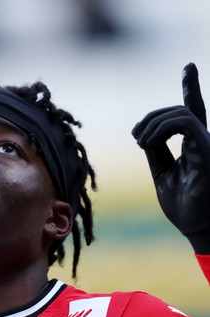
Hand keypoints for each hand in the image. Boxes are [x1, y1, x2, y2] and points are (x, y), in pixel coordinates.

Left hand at [132, 63, 209, 252]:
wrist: (197, 227)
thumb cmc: (182, 204)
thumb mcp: (161, 171)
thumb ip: (156, 149)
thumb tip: (145, 132)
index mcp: (196, 144)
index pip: (194, 110)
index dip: (191, 87)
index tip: (189, 66)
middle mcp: (205, 140)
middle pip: (181, 109)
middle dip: (152, 116)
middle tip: (136, 136)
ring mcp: (209, 143)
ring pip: (180, 112)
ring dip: (153, 123)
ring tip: (141, 142)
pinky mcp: (208, 149)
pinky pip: (184, 122)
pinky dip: (160, 128)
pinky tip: (147, 142)